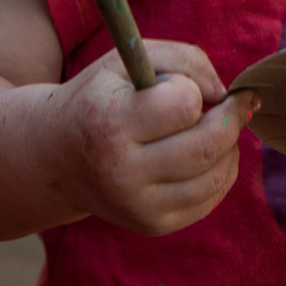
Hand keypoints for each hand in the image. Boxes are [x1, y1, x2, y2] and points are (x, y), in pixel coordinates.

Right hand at [54, 40, 257, 235]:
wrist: (55, 157)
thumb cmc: (99, 99)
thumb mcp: (127, 61)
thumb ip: (185, 59)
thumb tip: (226, 94)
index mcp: (110, 124)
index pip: (185, 105)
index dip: (191, 88)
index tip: (177, 86)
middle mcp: (121, 173)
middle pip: (208, 145)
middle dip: (230, 116)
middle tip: (228, 102)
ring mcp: (137, 206)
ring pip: (218, 175)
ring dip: (230, 145)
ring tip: (212, 127)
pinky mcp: (152, 226)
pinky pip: (212, 198)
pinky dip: (221, 170)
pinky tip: (204, 154)